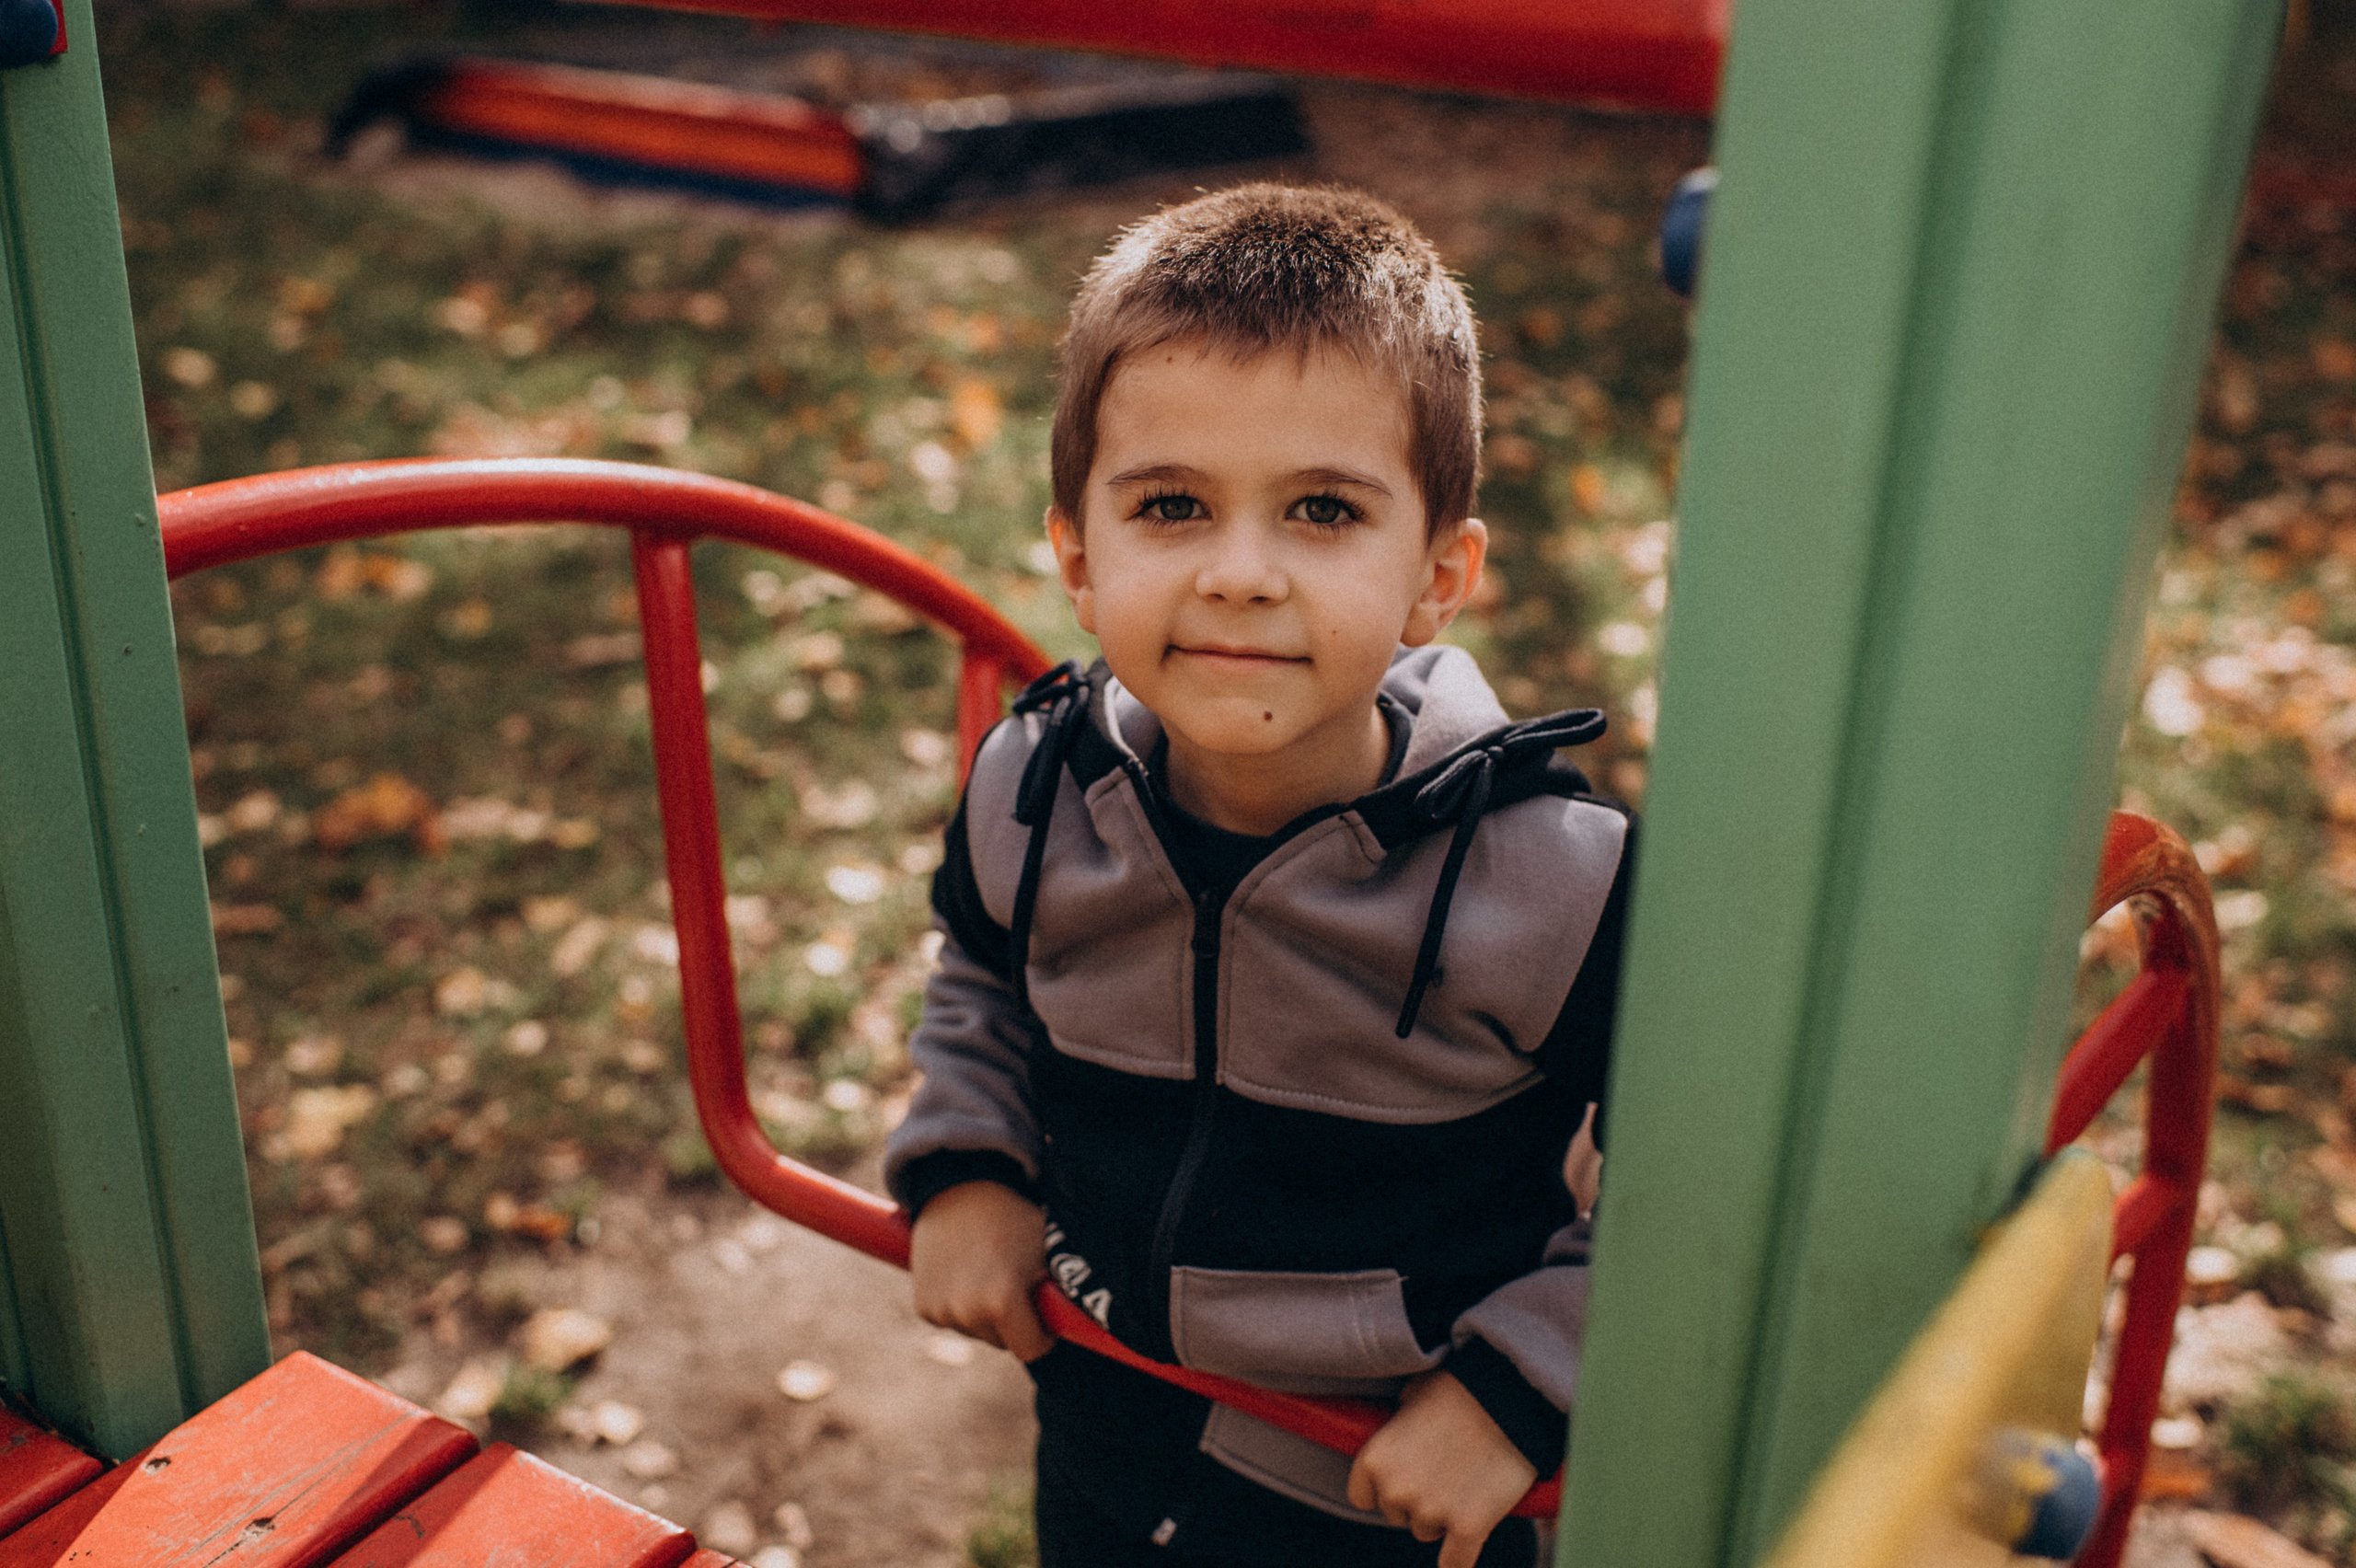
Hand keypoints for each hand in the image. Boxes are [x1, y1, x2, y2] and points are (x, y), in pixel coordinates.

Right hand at [908, 1181, 1054, 1360]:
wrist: (961, 1187)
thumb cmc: (1015, 1219)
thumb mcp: (1048, 1255)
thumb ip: (1062, 1296)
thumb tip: (1087, 1325)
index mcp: (1001, 1302)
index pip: (1031, 1349)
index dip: (1043, 1333)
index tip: (1043, 1311)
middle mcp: (967, 1312)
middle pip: (1002, 1343)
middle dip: (1014, 1323)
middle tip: (1015, 1283)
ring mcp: (941, 1311)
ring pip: (977, 1333)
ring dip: (986, 1316)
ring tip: (988, 1272)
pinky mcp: (924, 1308)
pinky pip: (954, 1322)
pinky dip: (961, 1308)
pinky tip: (965, 1274)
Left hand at [1347, 1369, 1537, 1567]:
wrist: (1508, 1395)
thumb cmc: (1460, 1388)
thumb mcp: (1412, 1396)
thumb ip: (1399, 1425)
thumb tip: (1401, 1428)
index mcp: (1375, 1459)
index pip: (1363, 1497)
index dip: (1384, 1488)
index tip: (1404, 1479)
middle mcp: (1396, 1490)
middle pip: (1398, 1515)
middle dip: (1417, 1499)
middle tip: (1444, 1473)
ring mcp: (1432, 1511)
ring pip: (1428, 1532)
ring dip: (1443, 1517)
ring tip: (1466, 1484)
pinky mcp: (1469, 1527)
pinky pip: (1455, 1563)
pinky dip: (1457, 1562)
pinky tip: (1459, 1557)